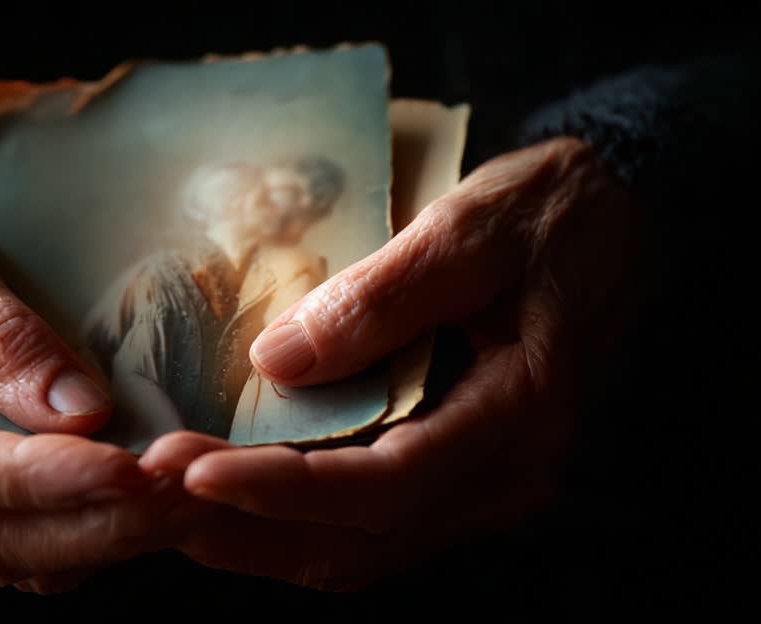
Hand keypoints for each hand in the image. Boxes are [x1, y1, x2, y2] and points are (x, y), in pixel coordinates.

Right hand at [0, 134, 195, 589]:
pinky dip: (88, 527)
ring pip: (8, 553)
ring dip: (102, 537)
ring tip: (186, 497)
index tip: (131, 468)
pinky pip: (22, 535)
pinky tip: (150, 496)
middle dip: (91, 523)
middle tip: (185, 489)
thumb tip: (77, 414)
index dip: (43, 479)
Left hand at [141, 138, 649, 589]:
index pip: (382, 486)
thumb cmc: (545, 215)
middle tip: (149, 497)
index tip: (190, 470)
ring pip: (358, 547)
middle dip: (246, 529)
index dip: (280, 489)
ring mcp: (481, 484)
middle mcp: (502, 475)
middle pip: (359, 539)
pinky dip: (294, 520)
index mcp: (516, 414)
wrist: (610, 220)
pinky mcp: (455, 472)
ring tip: (168, 508)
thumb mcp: (467, 229)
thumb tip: (275, 363)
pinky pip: (367, 522)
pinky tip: (232, 496)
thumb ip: (380, 299)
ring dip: (260, 538)